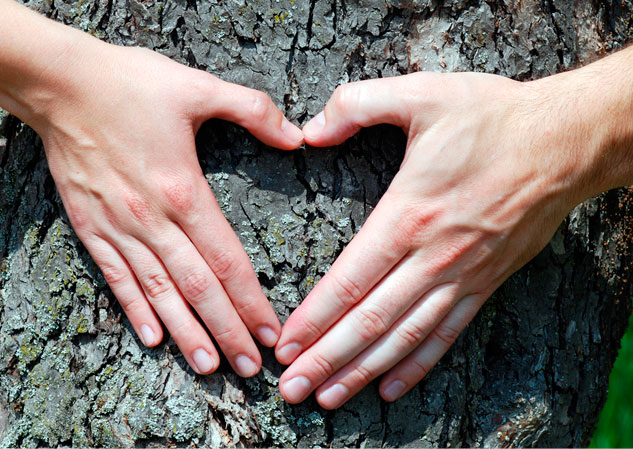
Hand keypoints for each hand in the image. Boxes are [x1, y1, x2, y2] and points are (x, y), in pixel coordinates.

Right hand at [34, 41, 302, 375]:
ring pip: (158, 293)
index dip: (252, 301)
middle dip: (227, 332)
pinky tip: (152, 337)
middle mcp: (152, 220)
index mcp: (184, 191)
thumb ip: (253, 110)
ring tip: (208, 366)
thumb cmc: (131, 84)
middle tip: (250, 369)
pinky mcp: (92, 227)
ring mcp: (119, 228)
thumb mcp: (199, 87)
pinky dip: (135, 308)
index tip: (270, 332)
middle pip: (198, 289)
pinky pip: (116, 277)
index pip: (227, 261)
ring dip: (186, 333)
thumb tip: (297, 134)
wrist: (61, 84)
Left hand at [275, 72, 594, 406]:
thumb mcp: (420, 92)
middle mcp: (434, 256)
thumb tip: (310, 131)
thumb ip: (356, 104)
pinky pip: (447, 333)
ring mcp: (463, 275)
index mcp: (410, 214)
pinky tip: (391, 388)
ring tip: (327, 398)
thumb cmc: (492, 116)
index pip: (350, 280)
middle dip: (326, 359)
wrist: (565, 140)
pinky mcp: (486, 282)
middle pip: (371, 321)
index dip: (314, 318)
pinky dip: (418, 364)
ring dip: (363, 371)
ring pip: (405, 337)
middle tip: (291, 391)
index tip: (285, 346)